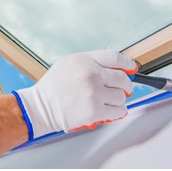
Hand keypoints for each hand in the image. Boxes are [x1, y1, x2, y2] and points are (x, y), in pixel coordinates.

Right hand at [13, 50, 137, 138]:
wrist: (40, 107)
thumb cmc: (53, 87)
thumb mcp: (69, 64)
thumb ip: (91, 62)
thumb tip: (114, 67)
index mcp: (84, 60)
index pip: (115, 58)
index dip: (127, 64)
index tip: (131, 68)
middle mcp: (91, 74)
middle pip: (123, 78)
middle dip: (126, 85)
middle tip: (123, 89)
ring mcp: (94, 93)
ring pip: (122, 96)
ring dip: (118, 100)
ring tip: (107, 101)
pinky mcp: (95, 110)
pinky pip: (118, 111)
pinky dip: (117, 112)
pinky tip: (109, 110)